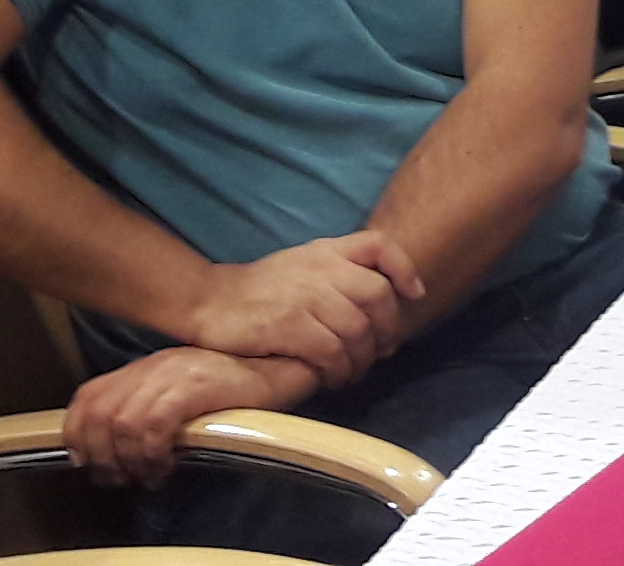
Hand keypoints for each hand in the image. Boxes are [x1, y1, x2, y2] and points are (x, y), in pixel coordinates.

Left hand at [57, 348, 320, 485]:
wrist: (276, 365)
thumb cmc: (231, 388)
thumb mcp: (178, 392)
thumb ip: (146, 409)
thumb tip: (115, 450)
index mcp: (142, 368)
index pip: (86, 398)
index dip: (78, 436)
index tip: (91, 463)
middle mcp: (150, 368)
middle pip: (98, 416)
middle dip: (102, 457)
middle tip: (121, 479)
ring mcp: (171, 375)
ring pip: (122, 425)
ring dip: (130, 461)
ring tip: (148, 476)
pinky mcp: (192, 387)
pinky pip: (153, 426)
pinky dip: (152, 454)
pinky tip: (166, 466)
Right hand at [172, 233, 422, 384]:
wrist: (210, 300)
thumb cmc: (261, 290)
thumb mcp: (302, 265)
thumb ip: (338, 272)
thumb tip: (384, 301)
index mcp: (325, 250)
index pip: (378, 246)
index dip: (403, 269)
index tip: (412, 295)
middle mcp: (320, 268)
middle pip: (378, 296)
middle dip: (386, 331)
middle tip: (378, 352)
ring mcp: (305, 297)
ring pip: (358, 330)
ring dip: (361, 359)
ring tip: (351, 372)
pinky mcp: (289, 325)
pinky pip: (332, 351)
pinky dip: (339, 369)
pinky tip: (331, 377)